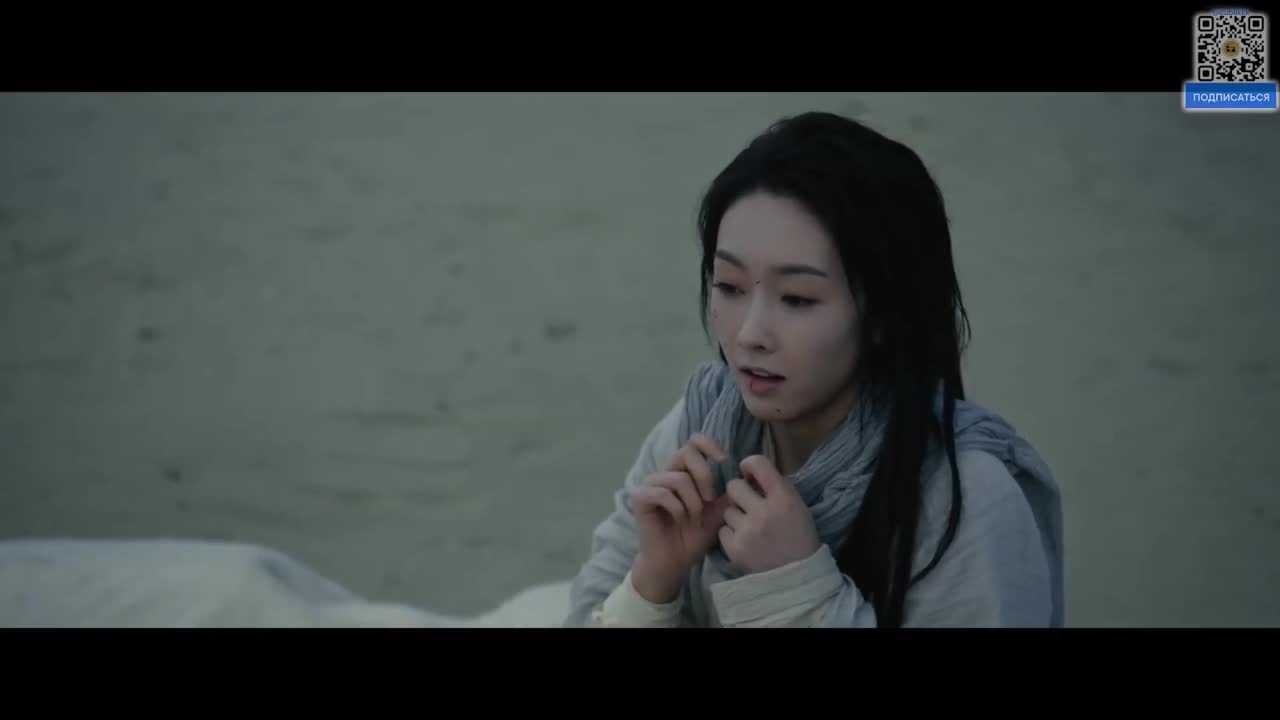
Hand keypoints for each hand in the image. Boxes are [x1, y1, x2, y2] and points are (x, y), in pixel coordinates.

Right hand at [631, 434, 731, 603]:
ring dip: (692, 501)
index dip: (709, 444)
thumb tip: (749, 475)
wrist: (676, 562)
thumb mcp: (719, 512)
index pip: (693, 441)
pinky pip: (662, 493)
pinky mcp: (640, 498)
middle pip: (686, 453)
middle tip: (710, 499)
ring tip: (694, 517)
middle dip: (704, 475)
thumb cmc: (696, 536)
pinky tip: (680, 520)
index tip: (724, 460)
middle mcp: (666, 473)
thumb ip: (730, 492)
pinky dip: (677, 508)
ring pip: (678, 478)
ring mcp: (650, 484)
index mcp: (684, 471)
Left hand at [719, 454, 820, 574]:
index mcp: (784, 498)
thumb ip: (776, 487)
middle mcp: (764, 512)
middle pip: (734, 486)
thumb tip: (750, 473)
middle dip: (739, 492)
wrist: (797, 577)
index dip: (749, 465)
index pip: (758, 463)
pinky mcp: (735, 549)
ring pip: (727, 509)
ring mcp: (747, 531)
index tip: (748, 472)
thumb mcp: (797, 506)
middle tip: (747, 503)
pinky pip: (722, 530)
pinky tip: (744, 540)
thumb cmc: (799, 537)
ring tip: (749, 526)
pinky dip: (731, 534)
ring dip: (735, 515)